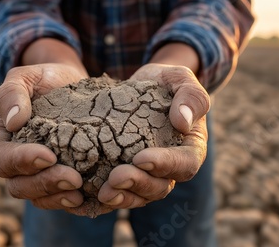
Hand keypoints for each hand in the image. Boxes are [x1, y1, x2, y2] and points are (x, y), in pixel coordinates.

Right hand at [0, 62, 89, 212]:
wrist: (71, 84)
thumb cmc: (43, 79)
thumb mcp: (25, 77)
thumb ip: (11, 94)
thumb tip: (13, 122)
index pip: (1, 158)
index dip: (21, 161)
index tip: (48, 156)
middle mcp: (14, 162)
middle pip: (18, 185)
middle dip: (45, 184)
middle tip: (73, 178)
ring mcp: (36, 174)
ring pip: (38, 197)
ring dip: (58, 197)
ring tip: (80, 192)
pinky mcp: (59, 179)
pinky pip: (60, 199)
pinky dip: (73, 203)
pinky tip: (90, 199)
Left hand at [97, 63, 209, 208]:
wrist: (141, 86)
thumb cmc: (166, 82)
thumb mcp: (181, 79)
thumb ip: (190, 97)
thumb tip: (182, 122)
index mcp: (190, 147)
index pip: (185, 163)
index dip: (165, 164)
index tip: (141, 158)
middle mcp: (171, 167)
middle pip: (160, 186)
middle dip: (138, 184)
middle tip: (115, 178)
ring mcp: (149, 175)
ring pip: (140, 196)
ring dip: (122, 196)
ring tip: (102, 192)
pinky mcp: (128, 175)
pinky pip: (121, 193)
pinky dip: (107, 198)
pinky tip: (88, 196)